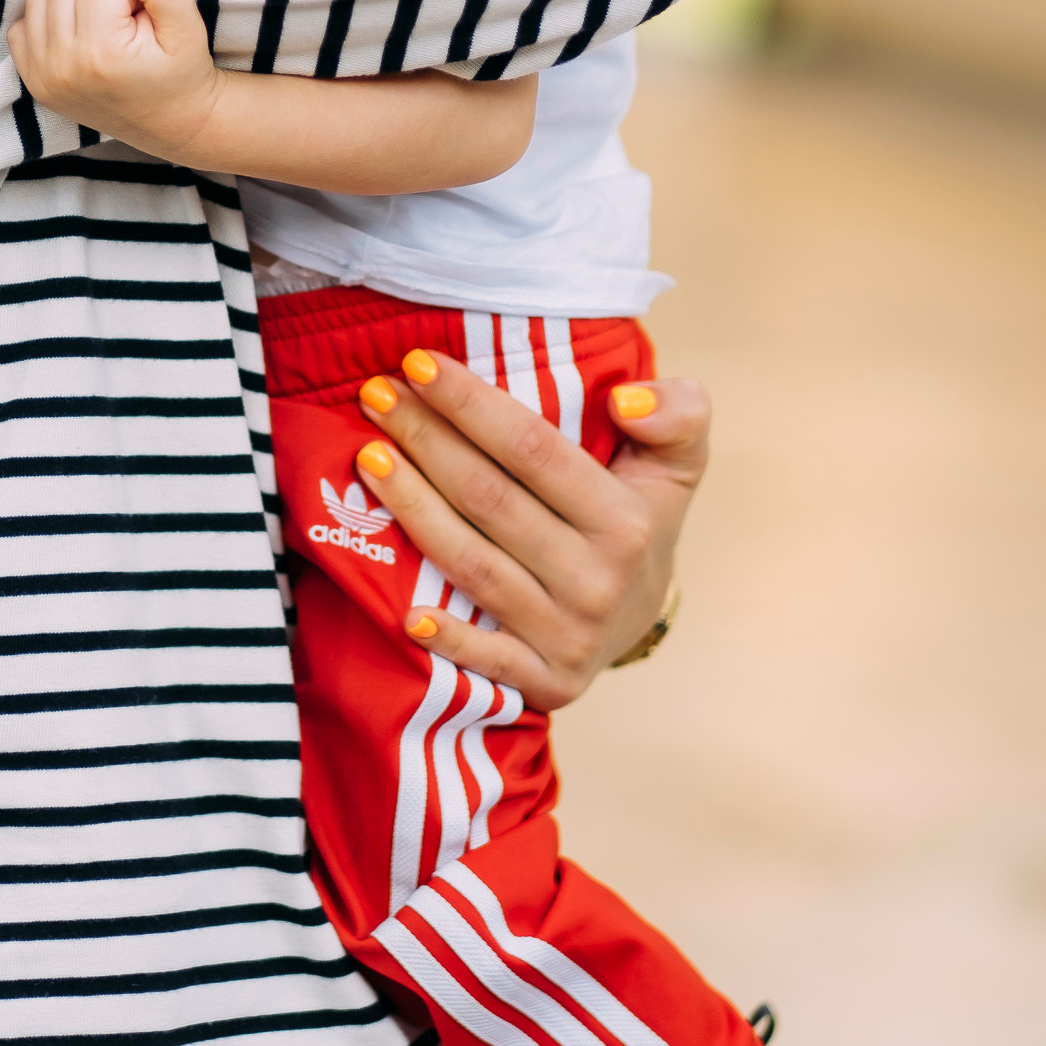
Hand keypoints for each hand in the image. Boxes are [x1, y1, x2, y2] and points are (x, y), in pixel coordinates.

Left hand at [8, 0, 221, 157]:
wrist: (171, 124)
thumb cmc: (182, 73)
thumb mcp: (189, 29)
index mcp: (102, 53)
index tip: (139, 20)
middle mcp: (65, 67)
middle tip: (122, 26)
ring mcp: (45, 78)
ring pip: (39, 1)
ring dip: (68, 6)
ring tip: (99, 31)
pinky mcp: (35, 84)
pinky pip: (20, 30)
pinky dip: (45, 26)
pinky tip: (75, 40)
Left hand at [348, 351, 710, 710]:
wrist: (640, 616)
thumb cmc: (641, 518)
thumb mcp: (676, 461)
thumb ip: (677, 414)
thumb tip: (627, 400)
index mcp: (624, 520)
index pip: (532, 450)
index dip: (471, 405)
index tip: (419, 363)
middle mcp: (597, 579)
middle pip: (489, 499)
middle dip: (424, 440)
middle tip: (375, 395)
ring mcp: (569, 635)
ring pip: (472, 565)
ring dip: (412, 509)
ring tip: (368, 458)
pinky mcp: (546, 681)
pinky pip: (488, 659)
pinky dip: (449, 640)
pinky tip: (405, 613)